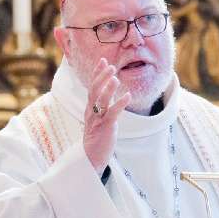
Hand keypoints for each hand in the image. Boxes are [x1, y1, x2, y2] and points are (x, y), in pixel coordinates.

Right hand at [83, 58, 130, 173]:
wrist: (91, 156)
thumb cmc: (98, 136)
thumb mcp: (99, 117)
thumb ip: (102, 104)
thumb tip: (109, 91)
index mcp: (90, 108)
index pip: (92, 86)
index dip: (97, 73)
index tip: (103, 60)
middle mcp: (91, 111)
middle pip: (94, 90)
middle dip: (102, 77)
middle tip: (111, 66)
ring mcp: (97, 119)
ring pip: (101, 100)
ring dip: (109, 88)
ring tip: (116, 78)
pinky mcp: (105, 127)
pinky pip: (112, 113)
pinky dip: (120, 103)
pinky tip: (128, 96)